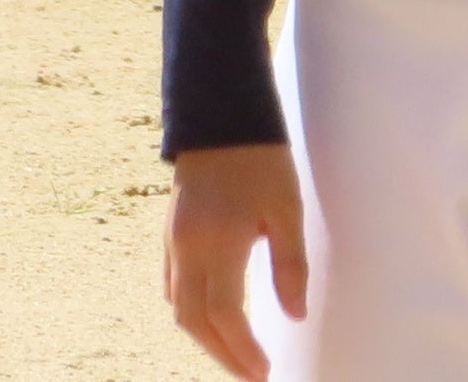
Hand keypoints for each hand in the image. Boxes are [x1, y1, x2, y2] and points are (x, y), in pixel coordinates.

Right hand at [164, 143, 304, 381]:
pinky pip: (172, 285)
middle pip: (193, 320)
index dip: (242, 350)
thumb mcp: (287, 207)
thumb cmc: (260, 157)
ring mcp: (174, 239)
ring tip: (236, 353)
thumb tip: (296, 315)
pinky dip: (192, 311)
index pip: (225, 314)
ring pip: (179, 306)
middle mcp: (187, 246)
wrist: (220, 111)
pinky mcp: (171, 230)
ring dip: (205, 337)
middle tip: (252, 375)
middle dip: (221, 355)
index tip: (265, 371)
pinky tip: (214, 317)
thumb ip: (290, 264)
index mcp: (217, 241)